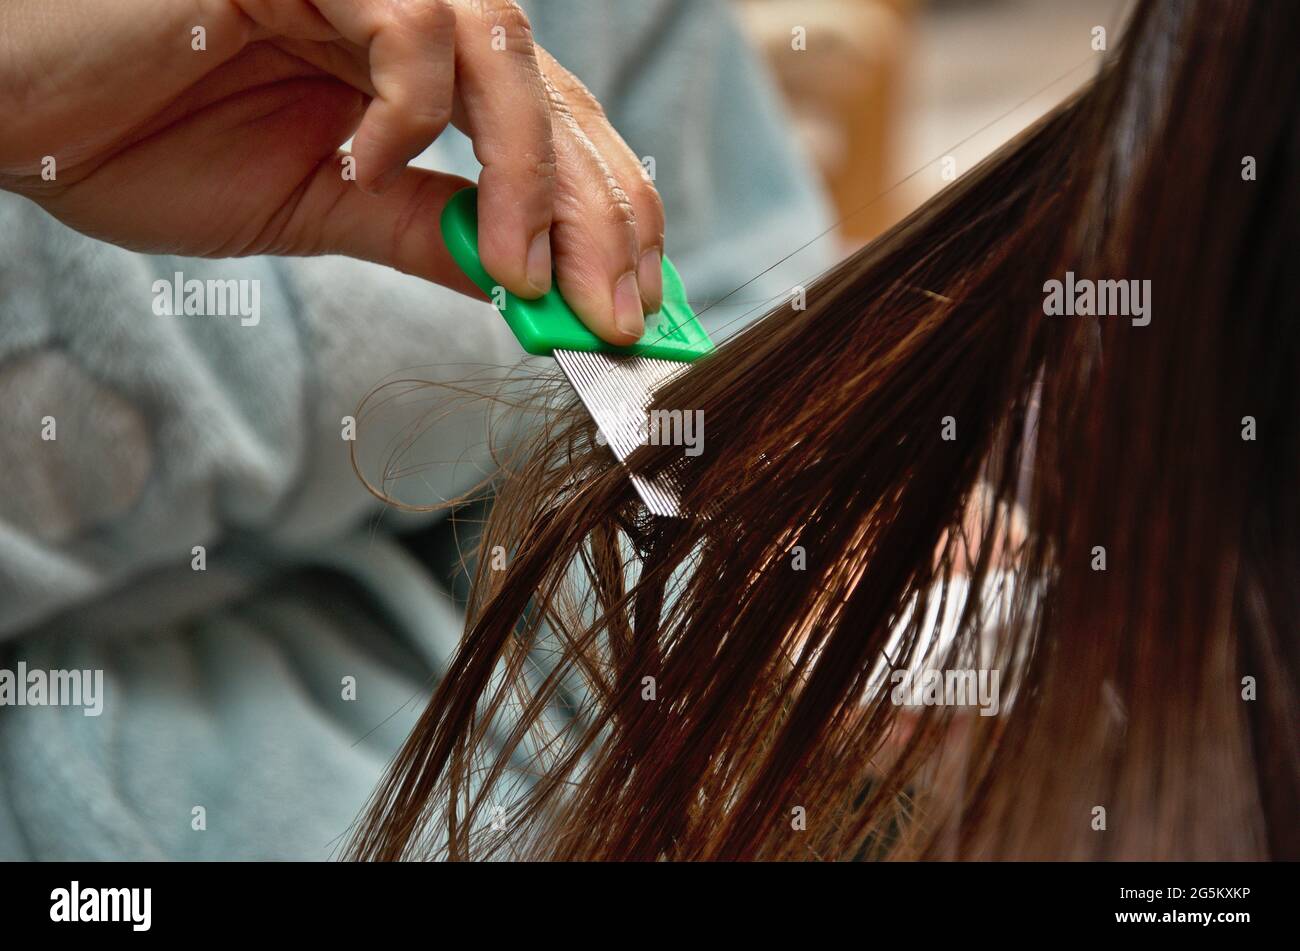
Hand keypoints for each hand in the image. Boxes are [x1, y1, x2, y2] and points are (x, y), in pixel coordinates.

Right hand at [0, 0, 664, 342]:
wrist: (17, 103)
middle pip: (554, 98)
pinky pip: (406, 27)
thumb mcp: (320, 211)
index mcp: (420, 74)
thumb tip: (525, 287)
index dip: (610, 218)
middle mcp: (411, 14)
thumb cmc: (145, 141)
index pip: (552, 135)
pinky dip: (402, 110)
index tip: (639, 314)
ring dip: (530, 177)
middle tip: (617, 314)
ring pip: (505, 51)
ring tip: (522, 274)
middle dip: (602, 214)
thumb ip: (426, 232)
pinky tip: (359, 166)